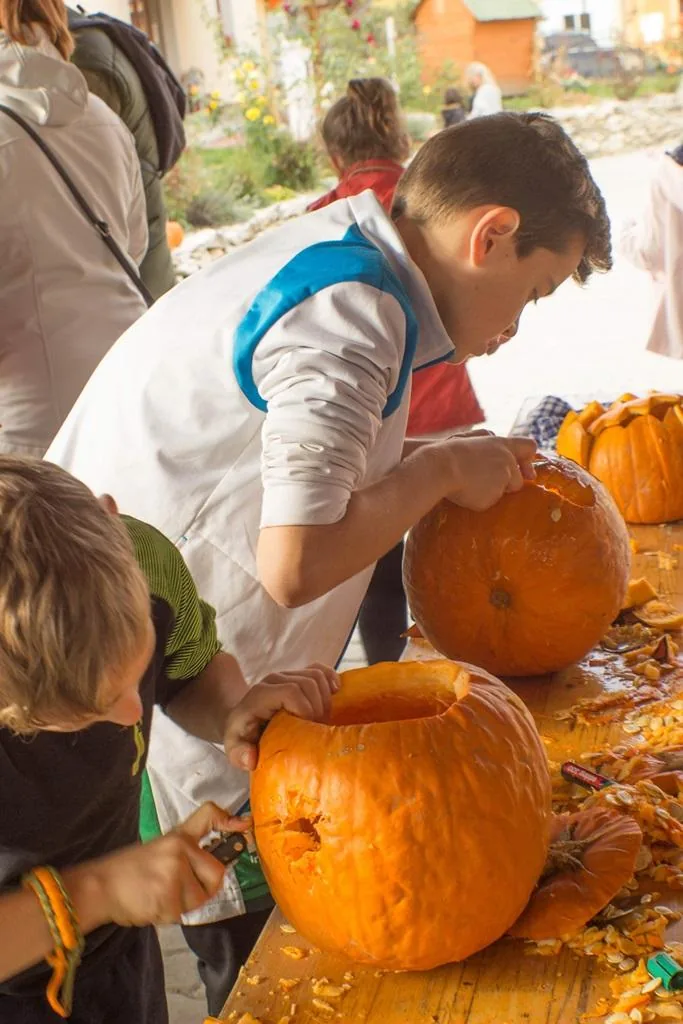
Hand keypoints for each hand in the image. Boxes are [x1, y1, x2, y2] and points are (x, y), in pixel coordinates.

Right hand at [82, 803, 246, 926]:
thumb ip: (188, 852)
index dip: (229, 821)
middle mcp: (180, 851)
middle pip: (216, 876)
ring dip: (181, 904)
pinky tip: (150, 903)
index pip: (208, 817)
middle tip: (177, 888)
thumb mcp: (161, 848)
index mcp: (179, 837)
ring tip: (158, 893)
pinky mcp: (166, 899)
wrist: (100, 886)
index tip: (244, 825)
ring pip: (198, 900)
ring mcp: (174, 875)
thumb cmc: (132, 868)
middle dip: (203, 889)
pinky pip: (180, 914)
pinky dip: (167, 914)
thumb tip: (218, 866)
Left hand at [223, 664, 340, 770]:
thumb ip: (239, 753)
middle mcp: (274, 680)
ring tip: (323, 720)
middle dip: (319, 708)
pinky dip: (331, 679)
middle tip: (319, 729)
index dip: (305, 709)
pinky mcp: (298, 675)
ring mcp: (287, 675)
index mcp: (260, 695)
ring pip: (316, 675)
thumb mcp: (235, 747)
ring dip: (326, 699)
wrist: (242, 719)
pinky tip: (336, 693)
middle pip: (308, 683)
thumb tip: (251, 758)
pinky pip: (319, 669)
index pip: (291, 691)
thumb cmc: (242, 735)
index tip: (309, 729)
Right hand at [436, 434, 536, 510]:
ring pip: (503, 492)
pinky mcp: (494, 495)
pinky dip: (480, 500)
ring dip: (492, 492)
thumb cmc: (448, 453)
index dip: (528, 462)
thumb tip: (496, 446)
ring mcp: (503, 478)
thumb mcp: (470, 441)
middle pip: (518, 479)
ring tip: (470, 485)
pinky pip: (490, 502)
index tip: (526, 473)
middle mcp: (507, 459)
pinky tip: (466, 492)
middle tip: (486, 484)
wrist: (438, 467)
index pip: (529, 447)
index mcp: (501, 443)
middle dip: (507, 485)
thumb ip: (487, 445)